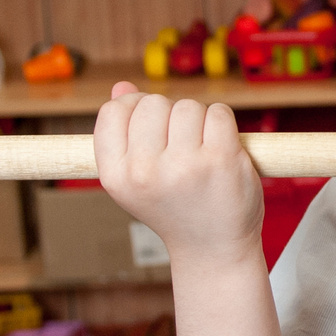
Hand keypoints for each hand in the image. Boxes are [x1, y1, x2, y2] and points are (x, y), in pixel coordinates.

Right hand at [91, 83, 264, 263]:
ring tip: (201, 152)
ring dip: (198, 120)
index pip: (113, 111)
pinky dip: (222, 123)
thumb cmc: (175, 208)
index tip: (151, 127)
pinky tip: (221, 149)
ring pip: (187, 106)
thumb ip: (124, 133)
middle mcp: (145, 172)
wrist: (213, 248)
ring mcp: (184, 165)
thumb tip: (121, 87)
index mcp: (115, 176)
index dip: (133, 108)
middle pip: (152, 103)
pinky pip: (218, 112)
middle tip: (181, 147)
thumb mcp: (137, 178)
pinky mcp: (221, 159)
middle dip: (170, 116)